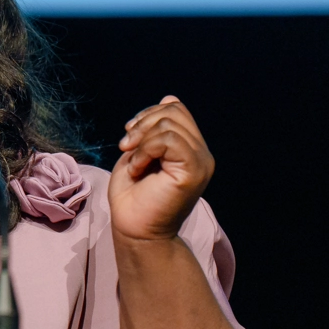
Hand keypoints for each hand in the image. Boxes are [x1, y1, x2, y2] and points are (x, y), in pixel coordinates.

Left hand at [108, 96, 214, 242]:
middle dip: (142, 123)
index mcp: (191, 148)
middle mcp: (202, 154)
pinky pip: (169, 141)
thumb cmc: (133, 196)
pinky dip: (145, 151)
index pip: (176, 109)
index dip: (148, 115)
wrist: (134, 230)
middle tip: (126, 147)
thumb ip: (155, 129)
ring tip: (133, 162)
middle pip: (174, 111)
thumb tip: (170, 98)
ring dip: (141, 140)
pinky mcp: (194, 172)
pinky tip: (137, 169)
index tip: (129, 137)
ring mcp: (201, 163)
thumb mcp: (140, 152)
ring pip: (170, 124)